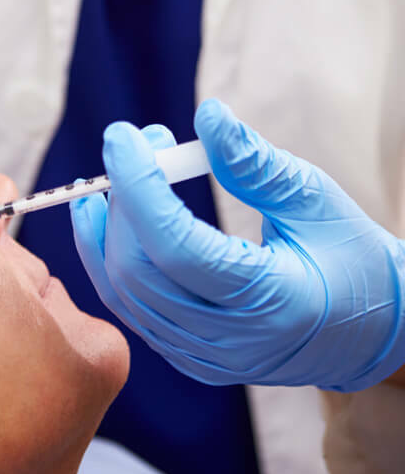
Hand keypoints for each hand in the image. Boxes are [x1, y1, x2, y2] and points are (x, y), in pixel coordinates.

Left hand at [71, 99, 404, 391]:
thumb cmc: (350, 258)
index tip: (121, 137)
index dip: (139, 187)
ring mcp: (205, 358)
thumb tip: (207, 115)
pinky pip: (131, 308)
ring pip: (124, 294)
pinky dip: (109, 260)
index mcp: (272, 303)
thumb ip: (255, 163)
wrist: (369, 333)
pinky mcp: (189, 358)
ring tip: (111, 177)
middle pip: (139, 270)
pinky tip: (103, 219)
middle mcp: (231, 343)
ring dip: (105, 230)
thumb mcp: (314, 201)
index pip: (177, 247)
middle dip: (124, 200)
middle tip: (134, 146)